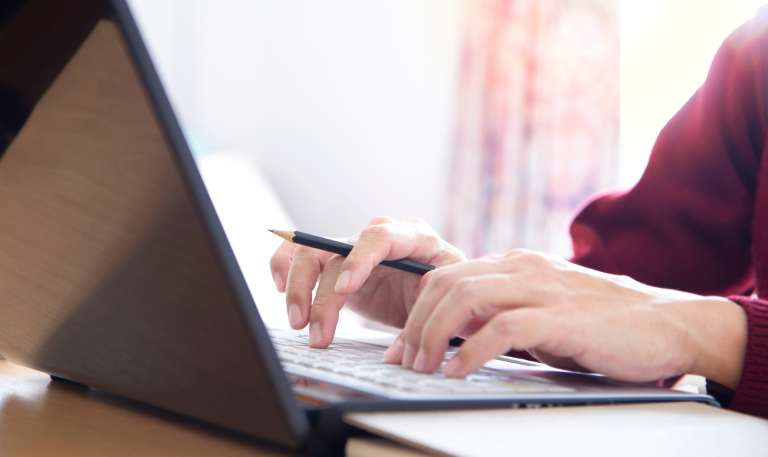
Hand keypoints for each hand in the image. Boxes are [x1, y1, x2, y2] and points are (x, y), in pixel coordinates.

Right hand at [269, 217, 465, 347]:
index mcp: (416, 237)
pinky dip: (285, 266)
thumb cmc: (446, 293)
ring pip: (314, 252)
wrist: (438, 296)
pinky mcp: (338, 264)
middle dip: (320, 290)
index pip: (381, 237)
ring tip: (298, 323)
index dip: (360, 260)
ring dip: (299, 288)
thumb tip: (399, 348)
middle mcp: (381, 236)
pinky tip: (278, 286)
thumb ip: (424, 316)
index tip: (345, 289)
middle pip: (337, 248)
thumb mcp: (445, 302)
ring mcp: (356, 248)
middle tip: (313, 327)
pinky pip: (303, 254)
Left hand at [385, 249, 747, 389]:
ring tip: (423, 366)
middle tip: (403, 358)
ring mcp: (542, 289)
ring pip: (466, 297)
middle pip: (447, 283)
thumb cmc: (603, 323)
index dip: (417, 309)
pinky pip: (503, 328)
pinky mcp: (562, 317)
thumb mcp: (542, 311)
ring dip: (434, 334)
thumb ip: (503, 314)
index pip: (449, 275)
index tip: (402, 344)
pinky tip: (457, 370)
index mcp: (516, 265)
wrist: (667, 323)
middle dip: (416, 322)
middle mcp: (523, 269)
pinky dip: (472, 350)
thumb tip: (458, 337)